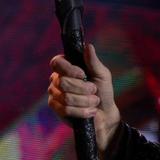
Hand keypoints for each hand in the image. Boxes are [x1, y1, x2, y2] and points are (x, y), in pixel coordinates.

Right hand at [48, 43, 120, 159]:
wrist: (105, 113)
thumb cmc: (103, 91)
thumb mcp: (102, 75)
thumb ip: (94, 62)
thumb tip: (88, 47)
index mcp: (66, 68)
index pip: (57, 62)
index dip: (68, 69)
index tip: (82, 74)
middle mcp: (57, 79)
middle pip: (63, 82)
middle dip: (83, 89)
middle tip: (94, 91)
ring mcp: (54, 94)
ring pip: (66, 97)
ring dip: (86, 101)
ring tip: (94, 102)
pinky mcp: (56, 108)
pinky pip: (66, 109)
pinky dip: (82, 111)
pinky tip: (90, 111)